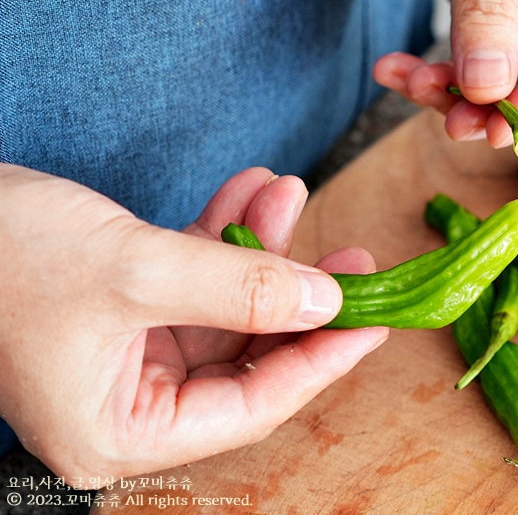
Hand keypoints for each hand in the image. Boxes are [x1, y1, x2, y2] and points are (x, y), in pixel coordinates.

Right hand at [0, 164, 386, 478]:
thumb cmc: (3, 254)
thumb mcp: (135, 270)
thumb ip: (240, 288)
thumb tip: (327, 300)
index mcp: (121, 433)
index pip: (252, 407)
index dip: (319, 361)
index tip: (372, 321)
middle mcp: (129, 405)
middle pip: (246, 357)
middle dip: (296, 296)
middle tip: (351, 259)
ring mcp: (128, 356)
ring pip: (224, 307)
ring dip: (259, 249)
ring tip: (289, 193)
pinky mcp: (125, 309)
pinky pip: (193, 277)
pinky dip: (221, 234)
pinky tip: (253, 192)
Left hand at [374, 0, 517, 147]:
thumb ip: (489, 7)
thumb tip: (488, 91)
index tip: (502, 126)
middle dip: (507, 110)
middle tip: (454, 123)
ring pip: (516, 89)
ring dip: (460, 99)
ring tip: (410, 82)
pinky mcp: (501, 18)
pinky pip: (479, 71)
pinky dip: (438, 78)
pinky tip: (397, 71)